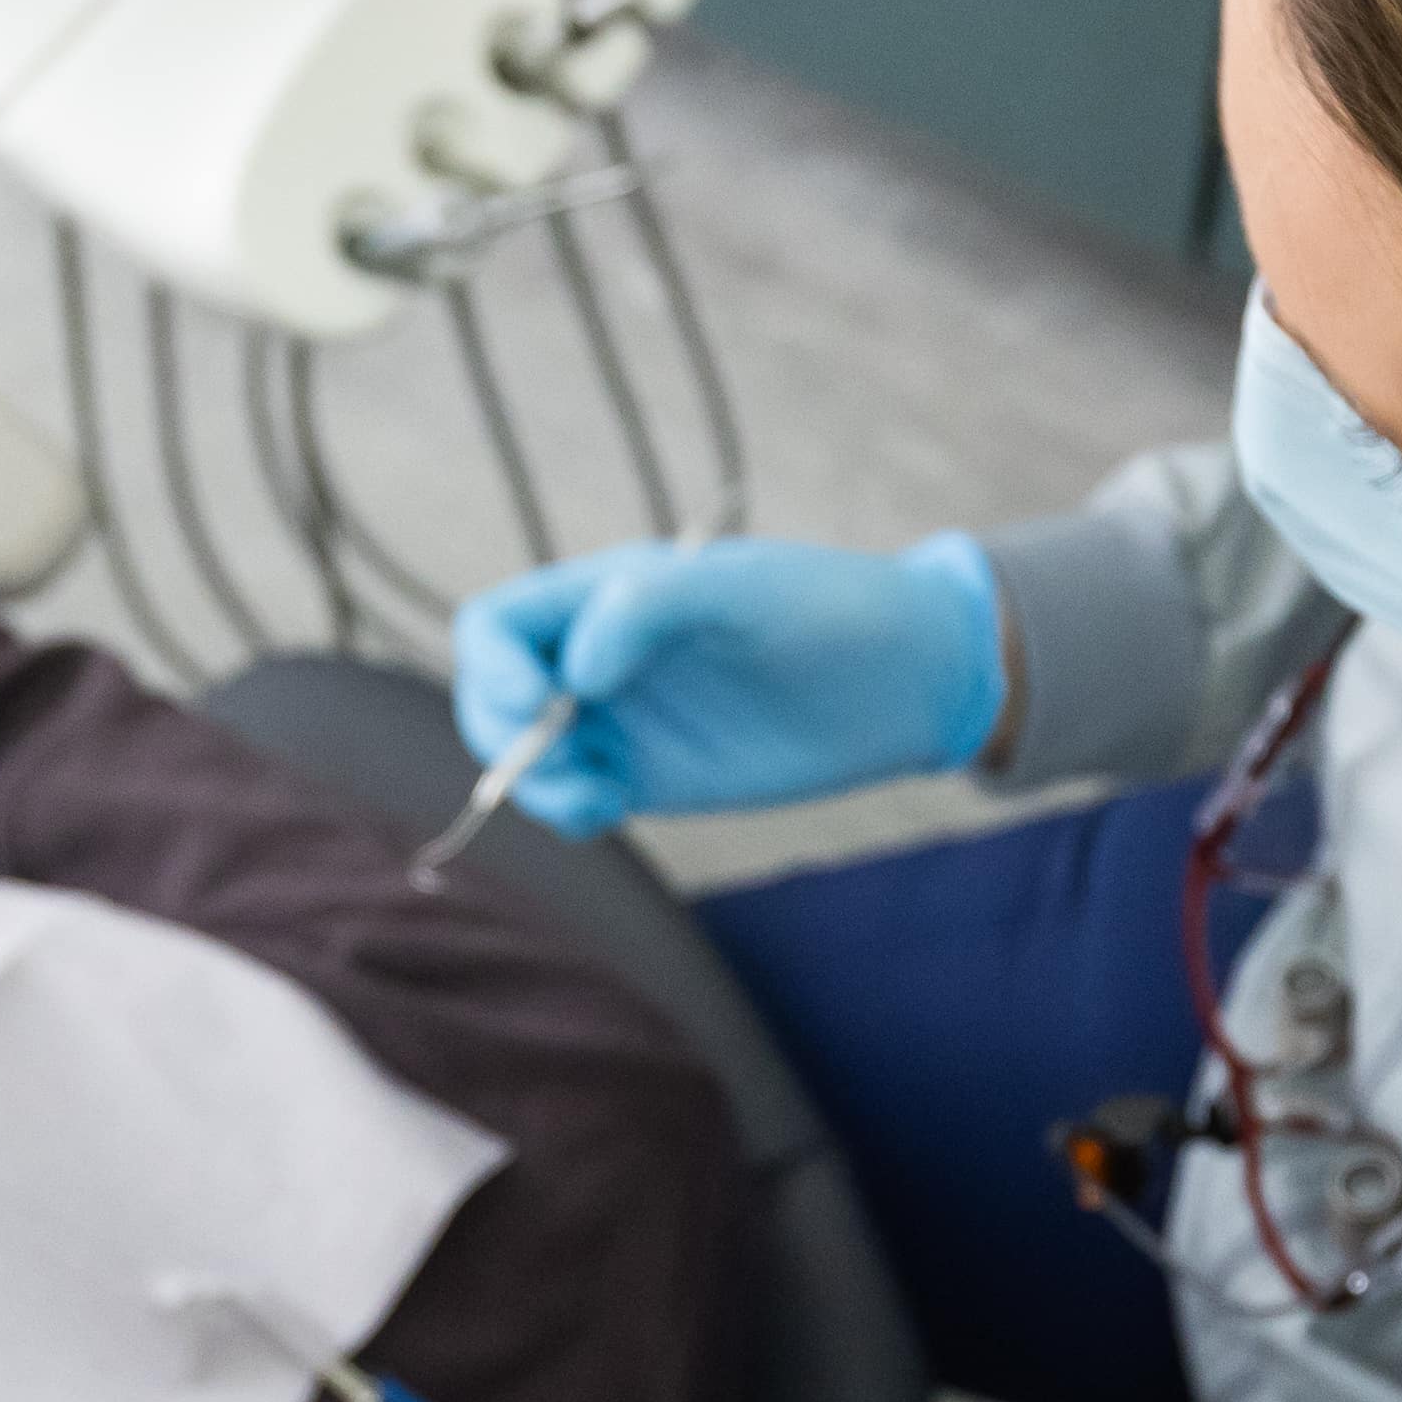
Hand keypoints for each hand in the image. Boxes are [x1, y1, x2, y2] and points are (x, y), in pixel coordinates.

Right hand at [445, 534, 1006, 832]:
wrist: (907, 679)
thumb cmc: (829, 611)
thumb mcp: (744, 591)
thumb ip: (650, 610)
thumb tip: (574, 669)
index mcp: (607, 596)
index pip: (499, 626)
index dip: (494, 667)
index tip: (540, 703)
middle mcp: (601, 656)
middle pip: (495, 696)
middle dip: (502, 734)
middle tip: (560, 758)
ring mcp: (623, 719)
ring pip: (528, 756)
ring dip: (534, 782)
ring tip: (594, 795)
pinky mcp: (651, 776)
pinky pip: (577, 797)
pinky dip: (569, 810)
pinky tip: (609, 808)